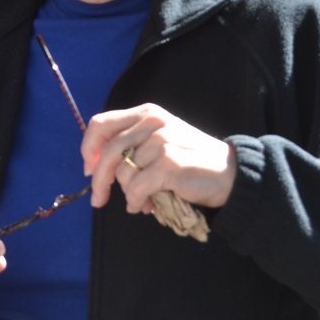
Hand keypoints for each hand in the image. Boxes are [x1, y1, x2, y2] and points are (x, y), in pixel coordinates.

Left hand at [80, 104, 236, 213]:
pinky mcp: (168, 163)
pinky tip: (146, 206)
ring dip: (128, 194)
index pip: (100, 124)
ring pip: (123, 173)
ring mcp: (160, 142)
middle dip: (99, 179)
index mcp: (146, 113)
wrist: (231, 174)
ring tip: (143, 201)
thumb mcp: (160, 140)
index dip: (89, 148)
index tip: (88, 168)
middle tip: (98, 198)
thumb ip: (132, 144)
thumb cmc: (192, 160)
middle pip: (107, 152)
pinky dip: (137, 202)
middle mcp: (152, 122)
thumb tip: (96, 165)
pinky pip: (136, 188)